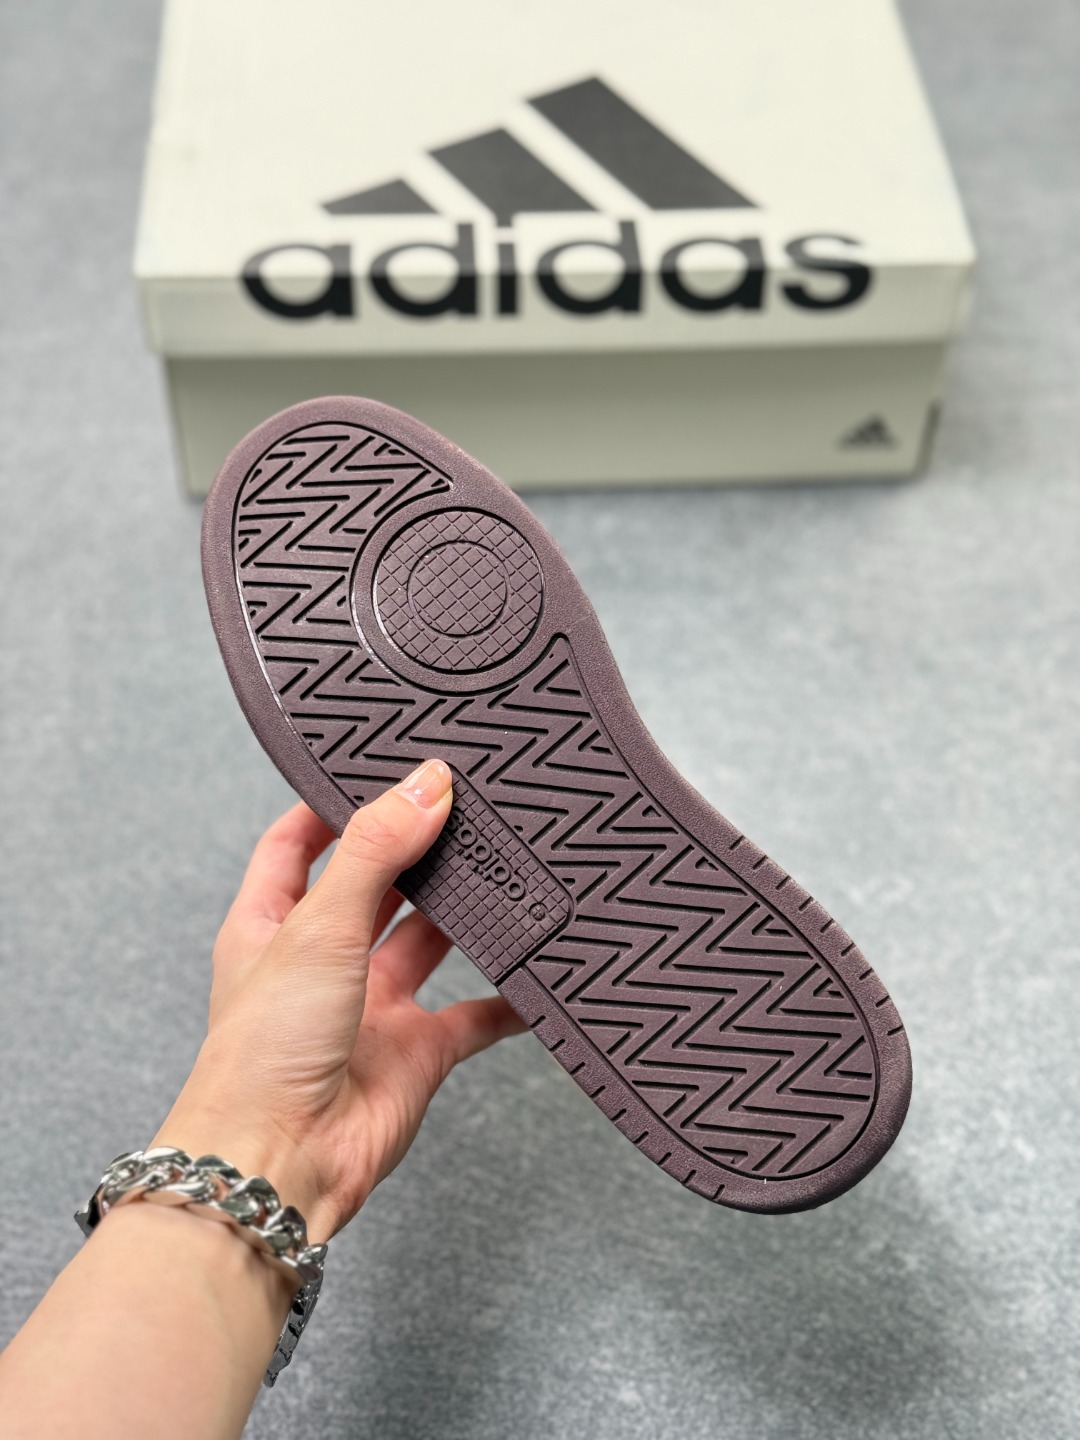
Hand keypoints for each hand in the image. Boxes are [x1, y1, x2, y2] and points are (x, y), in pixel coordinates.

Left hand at [153, 759, 524, 1239]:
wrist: (280, 1166)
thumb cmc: (262, 1054)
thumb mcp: (318, 929)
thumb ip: (375, 853)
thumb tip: (425, 784)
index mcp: (271, 924)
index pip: (297, 843)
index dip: (333, 805)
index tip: (381, 766)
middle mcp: (321, 961)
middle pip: (375, 886)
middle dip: (415, 850)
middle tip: (465, 808)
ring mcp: (370, 1008)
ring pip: (428, 942)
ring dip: (463, 913)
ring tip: (505, 866)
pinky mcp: (415, 1053)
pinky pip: (473, 1016)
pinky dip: (506, 998)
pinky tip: (535, 972)